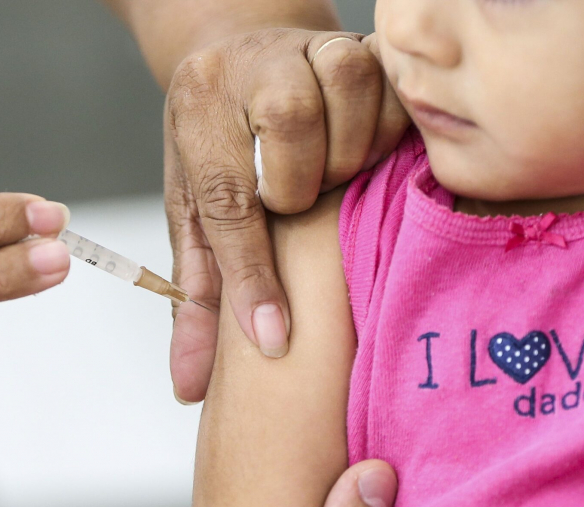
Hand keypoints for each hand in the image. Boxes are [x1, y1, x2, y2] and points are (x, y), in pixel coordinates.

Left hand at [165, 30, 409, 401]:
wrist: (245, 57)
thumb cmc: (220, 149)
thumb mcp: (196, 217)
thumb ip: (198, 299)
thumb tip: (189, 388)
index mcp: (198, 112)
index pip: (226, 200)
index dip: (252, 276)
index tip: (273, 340)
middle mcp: (249, 67)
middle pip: (290, 128)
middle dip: (302, 186)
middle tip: (302, 204)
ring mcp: (307, 46)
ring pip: (347, 92)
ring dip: (348, 152)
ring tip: (335, 175)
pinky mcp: (360, 42)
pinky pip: (394, 87)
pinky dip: (389, 130)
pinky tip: (370, 151)